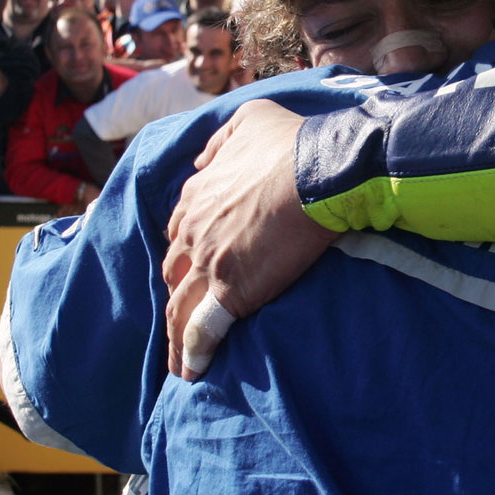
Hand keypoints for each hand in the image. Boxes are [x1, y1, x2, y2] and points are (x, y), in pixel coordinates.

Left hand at [162, 100, 336, 379]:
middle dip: (176, 292)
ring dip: (174, 334)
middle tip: (182, 315)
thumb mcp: (249, 120)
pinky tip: (190, 373)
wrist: (320, 172)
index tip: (190, 268)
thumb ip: (221, 141)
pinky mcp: (232, 291)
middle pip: (174, 271)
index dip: (184, 252)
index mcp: (196, 195)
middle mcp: (194, 230)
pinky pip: (202, 329)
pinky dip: (192, 352)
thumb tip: (202, 161)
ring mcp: (209, 262)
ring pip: (179, 305)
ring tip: (176, 359)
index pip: (179, 232)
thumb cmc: (293, 143)